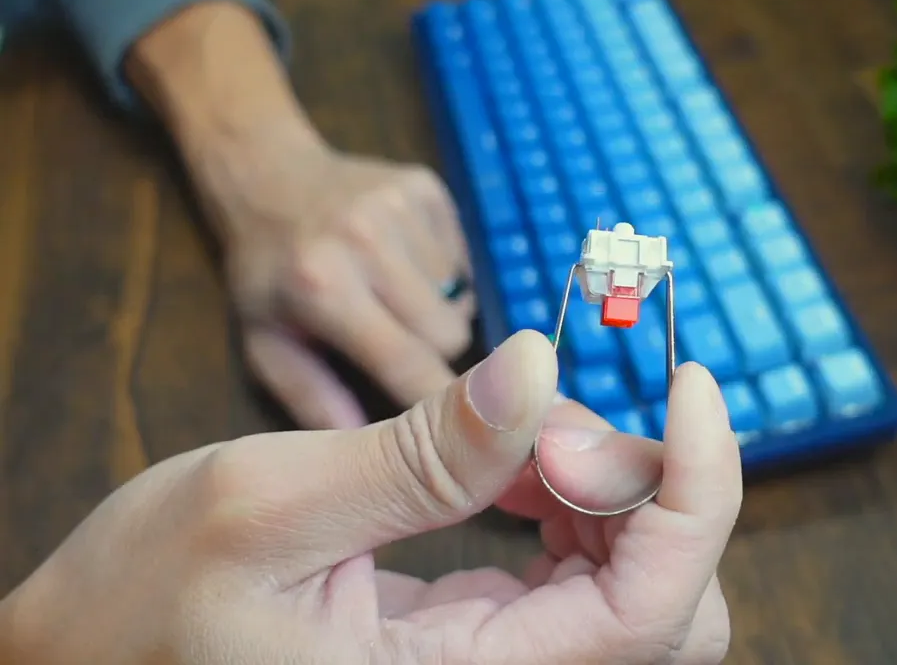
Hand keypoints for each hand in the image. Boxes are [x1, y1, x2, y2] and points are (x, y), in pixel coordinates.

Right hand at [0, 331, 741, 663]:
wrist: (92, 654)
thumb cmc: (143, 601)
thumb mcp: (265, 506)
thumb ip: (420, 452)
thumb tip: (539, 367)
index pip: (653, 614)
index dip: (698, 492)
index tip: (689, 387)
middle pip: (668, 605)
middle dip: (643, 485)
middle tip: (549, 416)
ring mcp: (496, 664)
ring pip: (632, 582)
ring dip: (600, 483)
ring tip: (515, 432)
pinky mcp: (483, 635)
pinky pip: (577, 570)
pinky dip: (565, 496)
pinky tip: (508, 460)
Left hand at [217, 141, 476, 430]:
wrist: (265, 176)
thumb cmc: (266, 275)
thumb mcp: (267, 346)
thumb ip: (316, 401)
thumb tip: (369, 469)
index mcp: (323, 289)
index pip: (410, 366)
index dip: (443, 409)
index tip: (463, 440)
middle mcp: (366, 241)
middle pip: (451, 335)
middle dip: (436, 355)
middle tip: (400, 348)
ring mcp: (401, 207)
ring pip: (463, 296)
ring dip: (439, 311)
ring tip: (396, 300)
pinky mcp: (426, 188)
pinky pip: (465, 256)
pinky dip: (445, 274)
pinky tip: (406, 266)